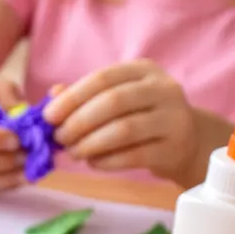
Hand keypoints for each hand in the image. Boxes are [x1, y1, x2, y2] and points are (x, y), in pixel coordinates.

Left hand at [44, 60, 198, 182]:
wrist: (186, 141)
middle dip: (79, 122)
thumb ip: (85, 97)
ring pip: (124, 129)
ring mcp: (172, 118)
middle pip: (113, 102)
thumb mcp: (117, 100)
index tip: (48, 117)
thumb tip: (53, 95)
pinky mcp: (172, 147)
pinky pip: (133, 156)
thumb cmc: (141, 118)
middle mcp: (162, 89)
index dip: (72, 97)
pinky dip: (106, 161)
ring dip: (91, 144)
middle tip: (59, 139)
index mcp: (143, 71)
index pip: (103, 78)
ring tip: (74, 153)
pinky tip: (93, 163)